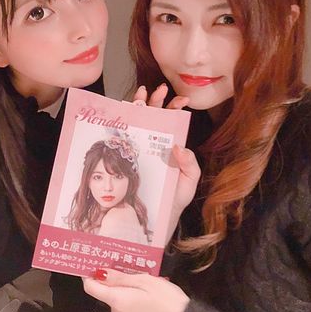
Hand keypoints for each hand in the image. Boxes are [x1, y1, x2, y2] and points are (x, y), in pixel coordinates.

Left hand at [83, 269, 188, 311]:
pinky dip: (134, 304)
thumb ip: (120, 278)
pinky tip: (150, 301)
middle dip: (117, 284)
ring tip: (147, 288)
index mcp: (117, 300)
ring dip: (128, 294)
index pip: (90, 287)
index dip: (88, 275)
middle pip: (107, 295)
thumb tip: (99, 272)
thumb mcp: (145, 281)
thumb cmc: (168, 300)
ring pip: (119, 303)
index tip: (92, 265)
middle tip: (134, 273)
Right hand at [132, 84, 200, 239]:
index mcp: (169, 149)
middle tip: (158, 89)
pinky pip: (122, 140)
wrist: (155, 222)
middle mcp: (153, 147)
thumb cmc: (173, 202)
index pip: (172, 123)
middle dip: (156, 101)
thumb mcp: (188, 183)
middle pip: (154, 118)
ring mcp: (138, 152)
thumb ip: (189, 165)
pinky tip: (123, 113)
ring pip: (137, 124)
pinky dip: (121, 125)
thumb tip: (179, 145)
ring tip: (140, 94)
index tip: (181, 99)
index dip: (175, 109)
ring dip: (138, 107)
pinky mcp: (124, 160)